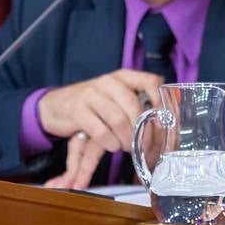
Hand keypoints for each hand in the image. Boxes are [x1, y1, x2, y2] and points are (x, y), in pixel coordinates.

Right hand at [38, 69, 163, 188]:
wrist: (57, 106)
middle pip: (134, 106)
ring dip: (127, 139)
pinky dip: (110, 142)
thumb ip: (138, 104)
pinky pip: (100, 130)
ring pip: (118, 119)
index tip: (166, 120)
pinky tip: (113, 147)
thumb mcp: (117, 98)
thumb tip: (168, 124)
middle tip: (146, 145)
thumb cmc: (95, 105)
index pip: (150, 81)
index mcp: (123, 77)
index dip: (161, 101)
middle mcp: (108, 82)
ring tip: (128, 147)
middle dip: (143, 130)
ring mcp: (91, 94)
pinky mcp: (77, 110)